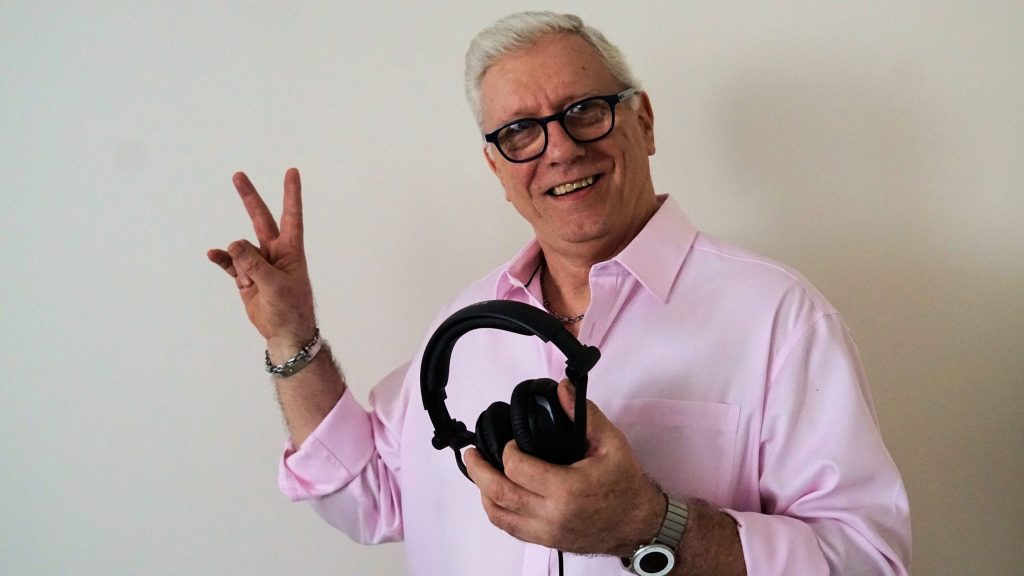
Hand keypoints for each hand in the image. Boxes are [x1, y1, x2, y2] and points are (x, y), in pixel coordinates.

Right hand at [207, 169, 315, 350]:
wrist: (285, 334)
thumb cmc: (291, 309)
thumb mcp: (276, 286)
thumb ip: (254, 264)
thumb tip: (233, 244)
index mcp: (291, 250)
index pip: (291, 216)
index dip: (291, 194)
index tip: (291, 171)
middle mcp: (275, 252)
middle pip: (260, 219)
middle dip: (249, 198)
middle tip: (238, 175)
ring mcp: (258, 263)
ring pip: (241, 248)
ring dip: (239, 259)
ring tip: (250, 281)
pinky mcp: (246, 277)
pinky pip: (230, 263)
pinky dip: (222, 259)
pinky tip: (213, 254)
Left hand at [464, 380, 665, 555]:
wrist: (639, 524)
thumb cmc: (626, 484)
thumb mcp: (611, 443)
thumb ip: (584, 414)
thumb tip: (562, 388)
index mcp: (568, 489)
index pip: (518, 469)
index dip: (507, 451)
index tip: (511, 442)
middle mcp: (553, 515)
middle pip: (500, 494)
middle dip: (478, 471)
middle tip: (471, 455)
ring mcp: (547, 532)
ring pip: (499, 515)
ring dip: (483, 493)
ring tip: (478, 473)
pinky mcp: (547, 542)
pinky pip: (510, 529)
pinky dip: (497, 511)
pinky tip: (495, 495)